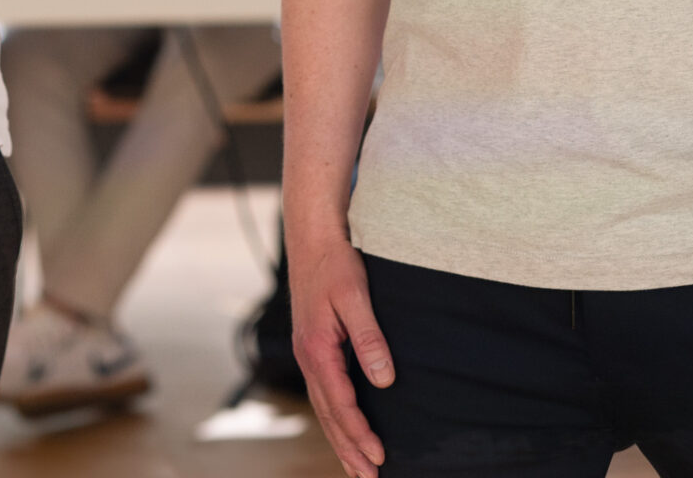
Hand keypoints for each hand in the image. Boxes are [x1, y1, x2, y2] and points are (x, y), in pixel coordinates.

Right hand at [289, 227, 392, 477]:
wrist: (312, 238)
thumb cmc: (335, 263)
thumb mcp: (355, 296)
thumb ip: (369, 338)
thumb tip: (384, 379)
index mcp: (316, 348)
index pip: (340, 404)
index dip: (360, 433)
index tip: (380, 457)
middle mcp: (308, 357)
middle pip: (328, 415)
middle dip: (348, 450)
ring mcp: (308, 354)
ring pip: (323, 408)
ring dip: (340, 440)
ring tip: (357, 469)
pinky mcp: (313, 348)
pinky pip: (323, 394)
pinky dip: (334, 419)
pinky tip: (345, 429)